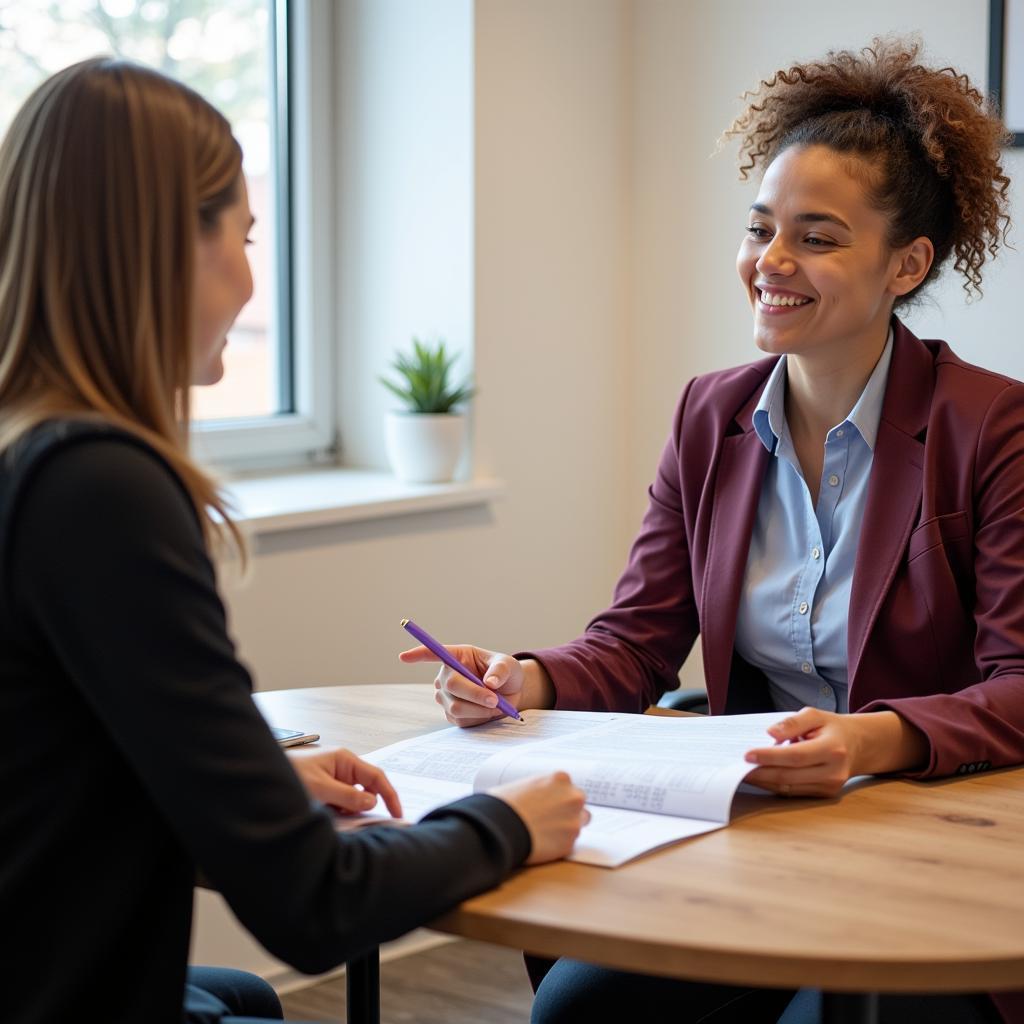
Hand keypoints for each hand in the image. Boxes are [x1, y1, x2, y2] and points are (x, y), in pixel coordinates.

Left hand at [288, 747, 402, 817]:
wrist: (264, 776)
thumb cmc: (291, 775)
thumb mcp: (320, 787)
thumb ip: (347, 795)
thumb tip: (371, 801)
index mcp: (345, 760)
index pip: (376, 776)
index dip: (389, 794)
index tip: (397, 812)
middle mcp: (343, 767)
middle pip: (367, 788)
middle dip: (364, 805)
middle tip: (358, 820)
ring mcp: (335, 778)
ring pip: (353, 798)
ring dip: (348, 809)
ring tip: (331, 813)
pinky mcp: (327, 789)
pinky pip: (341, 802)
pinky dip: (339, 811)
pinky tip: (327, 813)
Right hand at [399, 642, 527, 727]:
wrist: (510, 695)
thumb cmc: (507, 674)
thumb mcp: (509, 666)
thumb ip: (500, 671)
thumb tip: (489, 683)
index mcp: (458, 656)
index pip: (434, 653)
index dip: (418, 654)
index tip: (403, 657)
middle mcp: (447, 675)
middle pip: (451, 686)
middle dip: (474, 694)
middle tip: (495, 700)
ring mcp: (446, 696)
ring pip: (455, 707)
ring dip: (479, 709)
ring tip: (497, 705)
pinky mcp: (452, 714)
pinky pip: (461, 720)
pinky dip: (479, 718)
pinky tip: (488, 712)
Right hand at [489, 771, 589, 864]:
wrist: (499, 827)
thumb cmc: (503, 804)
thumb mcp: (523, 784)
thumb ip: (540, 789)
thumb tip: (539, 796)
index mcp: (561, 779)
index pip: (568, 787)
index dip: (558, 797)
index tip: (549, 805)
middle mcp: (573, 798)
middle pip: (578, 805)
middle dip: (567, 811)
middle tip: (549, 819)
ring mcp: (574, 821)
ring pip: (578, 824)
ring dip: (566, 828)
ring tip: (545, 833)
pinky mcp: (569, 844)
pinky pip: (568, 844)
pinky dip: (558, 845)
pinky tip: (541, 844)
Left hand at [743, 708, 928, 797]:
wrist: (858, 745)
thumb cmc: (833, 728)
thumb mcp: (815, 715)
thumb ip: (792, 722)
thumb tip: (771, 733)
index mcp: (833, 749)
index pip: (795, 756)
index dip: (769, 756)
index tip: (747, 754)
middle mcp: (833, 772)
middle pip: (789, 776)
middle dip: (761, 772)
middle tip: (739, 766)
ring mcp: (830, 786)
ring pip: (789, 788)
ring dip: (764, 781)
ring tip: (744, 772)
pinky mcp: (825, 794)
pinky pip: (794, 792)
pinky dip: (775, 785)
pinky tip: (761, 777)